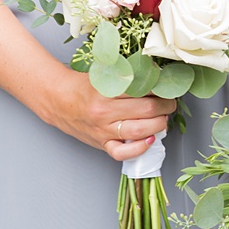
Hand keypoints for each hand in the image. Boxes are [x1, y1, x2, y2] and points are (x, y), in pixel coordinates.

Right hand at [40, 67, 176, 159]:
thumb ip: (127, 77)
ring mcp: (103, 130)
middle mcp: (105, 112)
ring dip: (160, 124)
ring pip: (140, 130)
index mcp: (106, 90)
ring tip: (164, 118)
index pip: (143, 89)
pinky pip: (122, 153)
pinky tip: (150, 140)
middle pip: (147, 110)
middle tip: (169, 102)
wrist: (58, 100)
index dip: (160, 88)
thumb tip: (156, 76)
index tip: (167, 87)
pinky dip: (140, 149)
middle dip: (166, 106)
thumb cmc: (83, 87)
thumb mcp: (105, 75)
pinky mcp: (102, 143)